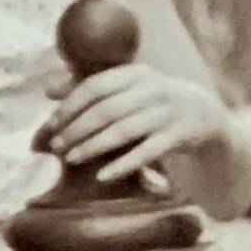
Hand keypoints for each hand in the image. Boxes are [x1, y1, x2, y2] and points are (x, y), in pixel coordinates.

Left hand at [40, 62, 226, 186]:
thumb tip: (47, 90)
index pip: (95, 86)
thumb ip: (89, 88)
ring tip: (71, 158)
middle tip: (56, 146)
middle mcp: (154, 89)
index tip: (51, 124)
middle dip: (77, 129)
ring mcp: (168, 113)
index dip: (70, 106)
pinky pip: (147, 153)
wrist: (203, 114)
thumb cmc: (151, 102)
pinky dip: (123, 165)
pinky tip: (101, 176)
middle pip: (106, 110)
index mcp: (136, 73)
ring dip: (93, 146)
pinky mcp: (179, 136)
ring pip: (124, 131)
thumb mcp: (126, 88)